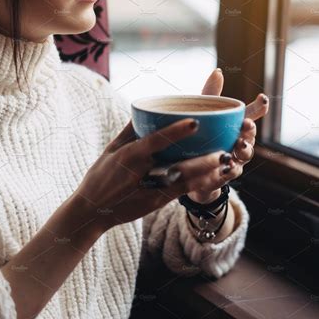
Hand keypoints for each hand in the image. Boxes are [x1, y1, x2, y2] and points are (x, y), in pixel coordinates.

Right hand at [73, 117, 237, 232]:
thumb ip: (130, 130)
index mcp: (128, 156)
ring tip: (227, 161)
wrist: (91, 211)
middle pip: (176, 163)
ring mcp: (150, 190)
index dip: (175, 132)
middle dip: (201, 158)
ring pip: (183, 180)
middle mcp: (141, 173)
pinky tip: (216, 177)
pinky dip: (199, 184)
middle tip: (224, 149)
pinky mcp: (155, 202)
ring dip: (206, 172)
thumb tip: (145, 108)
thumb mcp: (111, 149)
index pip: (155, 141)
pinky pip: (182, 192)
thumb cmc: (100, 176)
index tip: (195, 122)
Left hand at [186, 68, 269, 203]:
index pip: (254, 113)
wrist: (190, 168)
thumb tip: (218, 71)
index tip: (261, 98)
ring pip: (245, 155)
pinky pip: (230, 174)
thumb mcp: (204, 113)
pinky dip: (229, 170)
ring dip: (244, 151)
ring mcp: (236, 159)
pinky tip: (225, 168)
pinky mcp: (225, 175)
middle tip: (246, 125)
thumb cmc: (203, 135)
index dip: (260, 106)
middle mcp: (241, 141)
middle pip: (251, 135)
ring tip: (237, 147)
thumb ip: (211, 94)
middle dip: (250, 130)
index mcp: (237, 124)